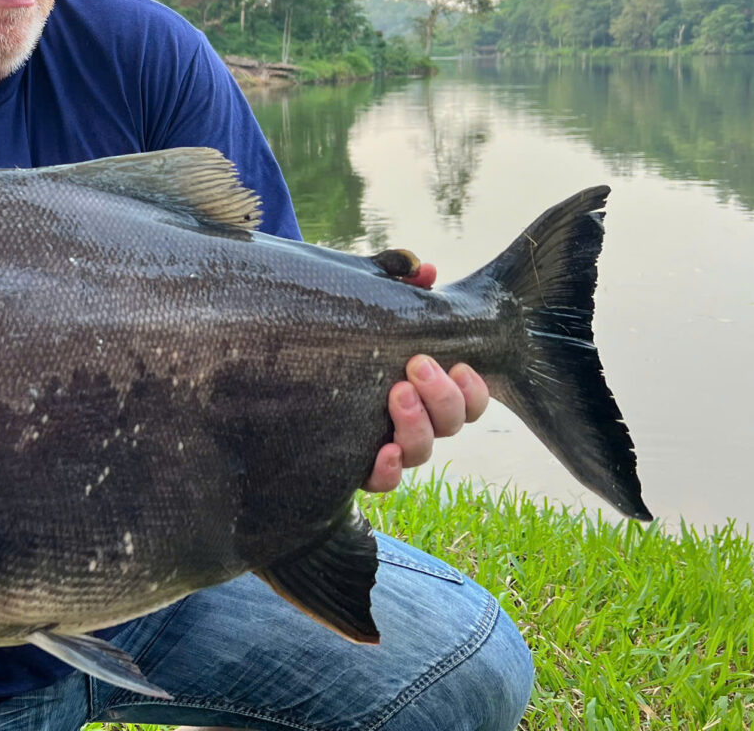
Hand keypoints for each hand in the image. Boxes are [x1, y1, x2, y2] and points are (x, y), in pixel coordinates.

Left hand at [361, 261, 489, 492]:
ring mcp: (386, 443)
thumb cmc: (338, 327)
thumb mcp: (364, 297)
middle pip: (453, 424)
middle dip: (442, 397)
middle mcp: (413, 418)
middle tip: (415, 366)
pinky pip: (383, 482)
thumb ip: (394, 277)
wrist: (280, 356)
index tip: (459, 365)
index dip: (473, 388)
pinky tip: (384, 453)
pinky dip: (389, 471)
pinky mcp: (354, 464)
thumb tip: (426, 270)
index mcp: (425, 387)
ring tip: (396, 395)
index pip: (470, 399)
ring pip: (422, 451)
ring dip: (417, 426)